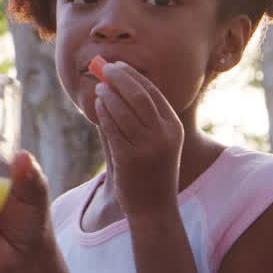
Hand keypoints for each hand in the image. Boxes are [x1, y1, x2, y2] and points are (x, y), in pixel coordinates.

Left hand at [93, 61, 182, 217]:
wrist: (154, 208)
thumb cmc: (150, 171)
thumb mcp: (154, 142)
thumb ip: (138, 118)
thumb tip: (112, 88)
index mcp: (174, 128)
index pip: (154, 93)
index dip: (134, 76)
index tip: (119, 65)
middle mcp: (164, 135)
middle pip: (140, 96)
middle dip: (121, 78)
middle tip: (105, 67)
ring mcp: (148, 147)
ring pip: (124, 110)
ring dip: (109, 94)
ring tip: (99, 86)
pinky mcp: (129, 159)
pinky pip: (113, 129)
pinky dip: (104, 113)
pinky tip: (98, 104)